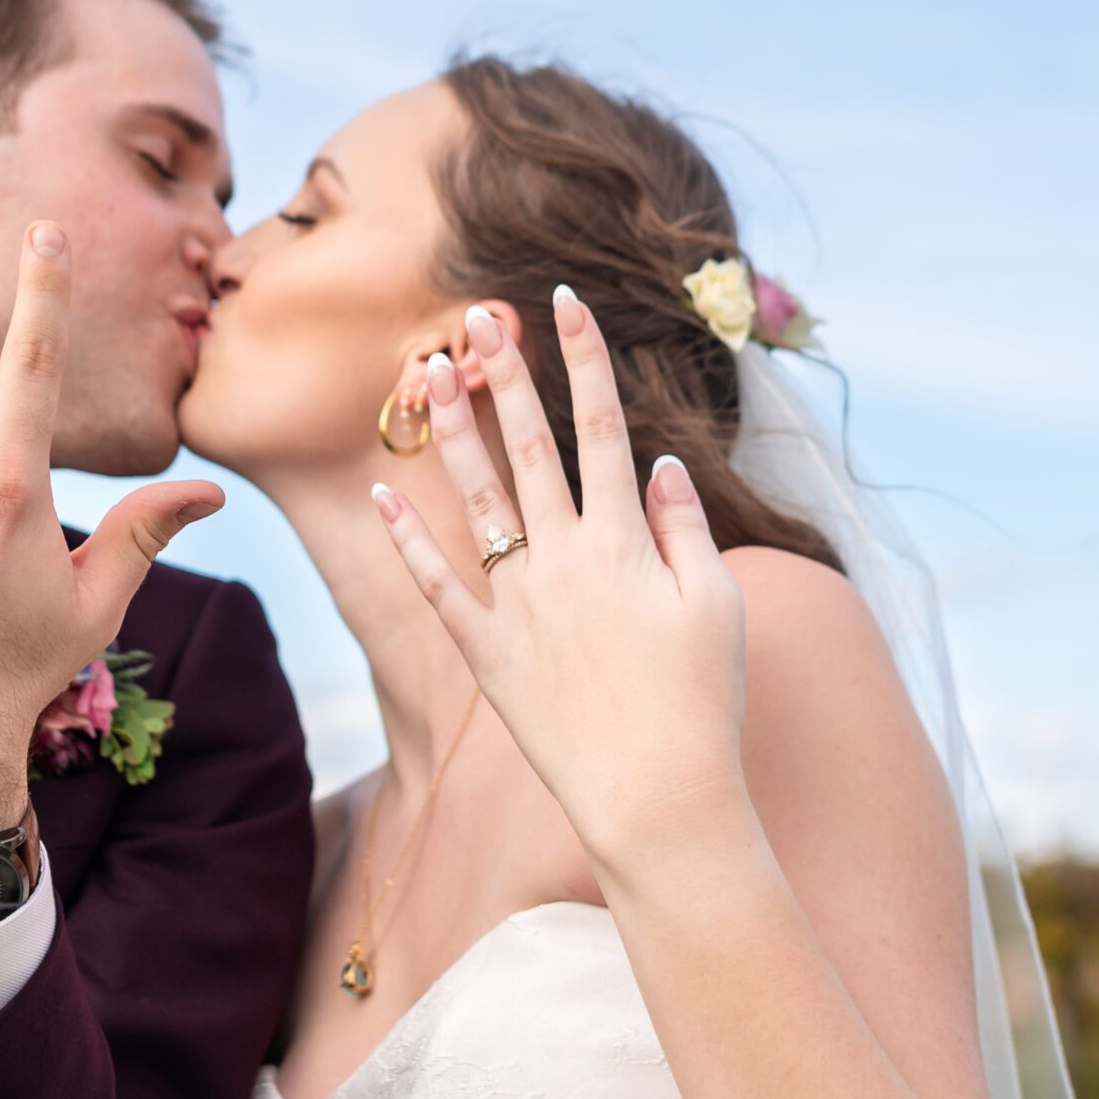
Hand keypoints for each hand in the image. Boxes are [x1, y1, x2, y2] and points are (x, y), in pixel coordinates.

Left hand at [371, 288, 747, 862]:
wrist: (656, 795)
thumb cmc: (702, 700)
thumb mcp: (717, 604)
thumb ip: (684, 527)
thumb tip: (657, 462)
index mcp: (626, 540)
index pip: (603, 427)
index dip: (584, 360)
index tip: (563, 302)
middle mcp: (566, 558)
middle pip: (530, 446)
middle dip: (507, 374)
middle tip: (480, 316)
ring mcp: (519, 603)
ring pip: (477, 498)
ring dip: (450, 432)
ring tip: (422, 374)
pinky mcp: (486, 652)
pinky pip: (436, 585)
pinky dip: (407, 541)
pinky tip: (381, 494)